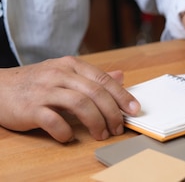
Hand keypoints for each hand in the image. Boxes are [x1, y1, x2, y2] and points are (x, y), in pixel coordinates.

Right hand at [0, 56, 140, 142]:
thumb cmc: (36, 82)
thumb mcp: (65, 73)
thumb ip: (93, 77)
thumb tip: (121, 76)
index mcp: (71, 66)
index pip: (103, 80)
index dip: (122, 96)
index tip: (134, 110)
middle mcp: (59, 75)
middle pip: (95, 93)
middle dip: (112, 113)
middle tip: (118, 128)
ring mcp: (45, 91)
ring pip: (79, 104)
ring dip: (95, 122)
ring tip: (101, 134)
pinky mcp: (30, 108)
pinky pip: (53, 120)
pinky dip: (65, 131)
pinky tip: (69, 137)